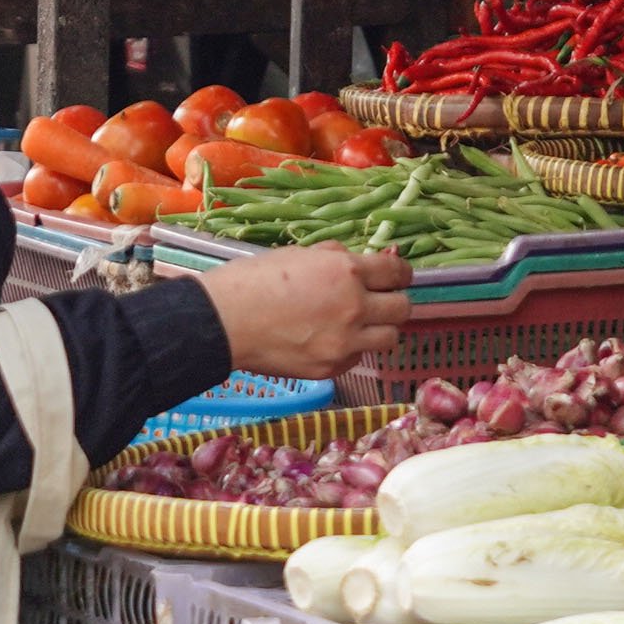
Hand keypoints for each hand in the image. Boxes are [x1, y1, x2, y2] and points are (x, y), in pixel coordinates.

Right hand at [195, 245, 411, 378]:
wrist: (221, 322)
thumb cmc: (251, 281)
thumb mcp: (296, 255)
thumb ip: (332, 257)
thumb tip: (353, 259)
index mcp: (346, 272)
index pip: (396, 272)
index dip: (400, 273)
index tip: (396, 276)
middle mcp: (354, 307)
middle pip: (402, 308)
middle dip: (392, 301)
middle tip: (378, 301)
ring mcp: (345, 342)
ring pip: (389, 338)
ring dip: (378, 329)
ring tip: (357, 325)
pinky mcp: (331, 368)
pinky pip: (357, 358)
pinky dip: (350, 349)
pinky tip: (328, 341)